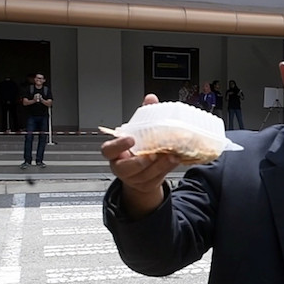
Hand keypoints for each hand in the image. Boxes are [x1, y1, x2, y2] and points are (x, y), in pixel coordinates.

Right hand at [100, 93, 177, 217]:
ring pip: (144, 175)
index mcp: (114, 152)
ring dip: (160, 166)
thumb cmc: (137, 148)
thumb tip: (151, 98)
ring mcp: (134, 178)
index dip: (118, 145)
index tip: (130, 139)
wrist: (142, 171)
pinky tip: (175, 160)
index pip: (108, 150)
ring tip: (172, 156)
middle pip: (126, 168)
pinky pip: (157, 179)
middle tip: (153, 154)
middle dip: (140, 162)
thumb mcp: (139, 131)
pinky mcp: (147, 184)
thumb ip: (144, 115)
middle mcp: (121, 167)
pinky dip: (167, 169)